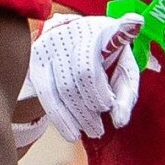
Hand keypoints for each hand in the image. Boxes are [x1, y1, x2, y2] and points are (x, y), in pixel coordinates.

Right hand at [26, 13, 140, 140]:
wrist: (80, 36)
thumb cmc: (110, 57)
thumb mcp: (125, 70)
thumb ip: (126, 95)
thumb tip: (119, 121)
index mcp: (98, 32)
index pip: (89, 65)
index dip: (97, 90)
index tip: (108, 105)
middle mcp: (70, 34)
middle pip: (74, 80)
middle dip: (88, 109)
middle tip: (99, 129)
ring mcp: (50, 46)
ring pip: (59, 89)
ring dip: (75, 117)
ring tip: (89, 132)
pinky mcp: (37, 60)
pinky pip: (45, 94)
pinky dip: (59, 118)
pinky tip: (71, 133)